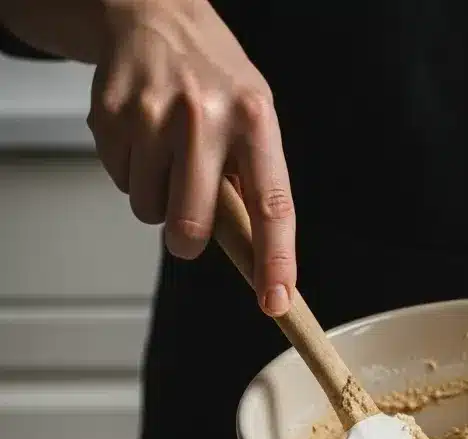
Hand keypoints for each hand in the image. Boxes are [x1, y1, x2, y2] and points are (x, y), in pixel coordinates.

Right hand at [88, 0, 294, 313]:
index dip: (275, 260)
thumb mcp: (255, 119)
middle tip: (189, 226)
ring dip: (158, 200)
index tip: (276, 301)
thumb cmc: (215, 80)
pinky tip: (144, 140)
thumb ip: (255, 182)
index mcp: (255, 121)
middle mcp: (205, 116)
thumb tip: (255, 256)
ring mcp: (153, 114)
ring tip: (169, 158)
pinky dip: (132, 173)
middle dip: (188, 241)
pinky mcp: (112, 115)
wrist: (155, 15)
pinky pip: (119, 182)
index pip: (272, 206)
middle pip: (192, 223)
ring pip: (150, 209)